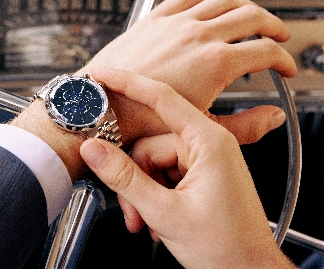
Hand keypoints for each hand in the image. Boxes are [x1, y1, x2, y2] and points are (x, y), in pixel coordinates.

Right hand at [80, 68, 294, 268]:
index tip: (104, 74)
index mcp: (209, 142)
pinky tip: (159, 218)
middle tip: (133, 210)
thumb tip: (95, 150)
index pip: (162, 99)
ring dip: (144, 193)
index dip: (128, 84)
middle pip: (149, 144)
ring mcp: (204, 160)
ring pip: (153, 161)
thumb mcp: (166, 213)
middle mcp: (208, 145)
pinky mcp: (199, 174)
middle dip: (136, 180)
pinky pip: (164, 173)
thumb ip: (125, 178)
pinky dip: (155, 195)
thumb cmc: (228, 248)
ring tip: (150, 221)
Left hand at [81, 0, 296, 143]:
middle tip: (279, 35)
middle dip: (273, 26)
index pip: (266, 51)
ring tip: (253, 14)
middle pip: (251, 16)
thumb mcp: (202, 129)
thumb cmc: (143, 119)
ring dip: (245, 5)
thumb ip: (245, 125)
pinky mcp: (155, 18)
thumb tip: (272, 118)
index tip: (285, 67)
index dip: (284, 59)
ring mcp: (176, 23)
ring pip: (223, 0)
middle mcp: (199, 35)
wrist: (103, 106)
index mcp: (216, 63)